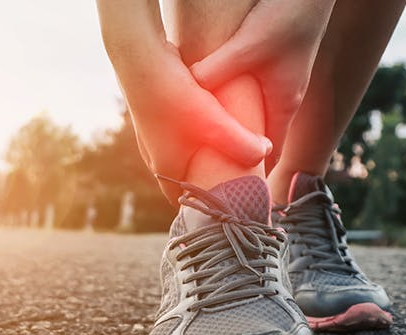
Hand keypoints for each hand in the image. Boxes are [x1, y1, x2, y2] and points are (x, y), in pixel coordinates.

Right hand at [112, 40, 271, 201]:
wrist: (139, 59)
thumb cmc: (175, 96)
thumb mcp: (215, 123)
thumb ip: (243, 143)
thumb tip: (265, 152)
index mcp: (166, 169)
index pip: (188, 201)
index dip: (209, 204)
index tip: (229, 201)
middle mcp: (155, 156)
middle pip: (187, 178)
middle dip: (209, 179)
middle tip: (236, 177)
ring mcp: (152, 136)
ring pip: (182, 154)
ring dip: (203, 155)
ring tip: (228, 149)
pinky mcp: (155, 115)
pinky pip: (179, 133)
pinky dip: (195, 134)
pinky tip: (213, 118)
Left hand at [189, 0, 333, 168]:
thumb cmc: (289, 17)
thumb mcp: (250, 44)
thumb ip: (219, 69)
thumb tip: (189, 90)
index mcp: (285, 104)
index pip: (271, 156)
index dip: (251, 177)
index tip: (228, 193)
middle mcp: (284, 98)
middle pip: (261, 141)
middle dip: (238, 159)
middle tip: (209, 174)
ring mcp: (279, 84)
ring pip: (254, 120)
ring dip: (235, 133)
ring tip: (206, 148)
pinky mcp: (272, 67)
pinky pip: (251, 100)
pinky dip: (234, 109)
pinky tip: (213, 106)